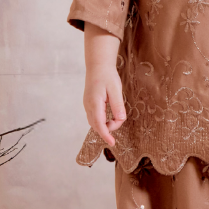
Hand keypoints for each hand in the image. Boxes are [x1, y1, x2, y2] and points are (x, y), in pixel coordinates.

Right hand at [83, 25, 125, 145]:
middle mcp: (88, 106)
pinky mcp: (88, 104)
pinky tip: (109, 115)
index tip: (112, 143)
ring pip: (94, 122)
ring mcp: (87, 105)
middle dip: (109, 128)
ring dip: (105, 124)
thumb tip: (121, 119)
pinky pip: (94, 117)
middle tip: (120, 120)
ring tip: (116, 117)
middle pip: (97, 125)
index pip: (99, 125)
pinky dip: (101, 120)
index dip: (106, 135)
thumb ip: (118, 105)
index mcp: (94, 104)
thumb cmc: (107, 76)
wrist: (98, 65)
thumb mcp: (116, 90)